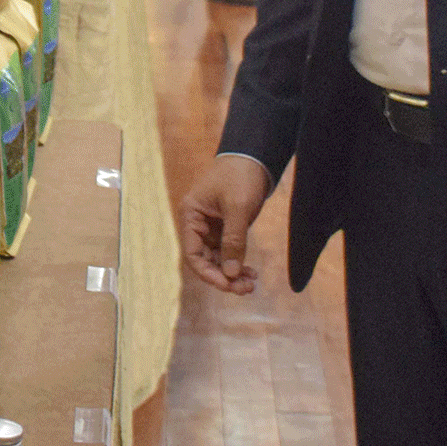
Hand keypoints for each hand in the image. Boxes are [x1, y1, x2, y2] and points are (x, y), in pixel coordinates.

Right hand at [178, 155, 270, 294]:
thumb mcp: (238, 208)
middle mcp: (197, 223)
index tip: (227, 284)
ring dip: (232, 273)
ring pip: (217, 259)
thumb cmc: (241, 176)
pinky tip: (251, 273)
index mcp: (191, 215)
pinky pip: (228, 252)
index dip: (208, 273)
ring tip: (251, 284)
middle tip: (245, 289)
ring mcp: (212, 227)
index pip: (192, 253)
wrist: (255, 156)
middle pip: (204, 260)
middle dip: (223, 276)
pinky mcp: (226, 227)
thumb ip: (234, 242)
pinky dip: (238, 263)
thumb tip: (230, 273)